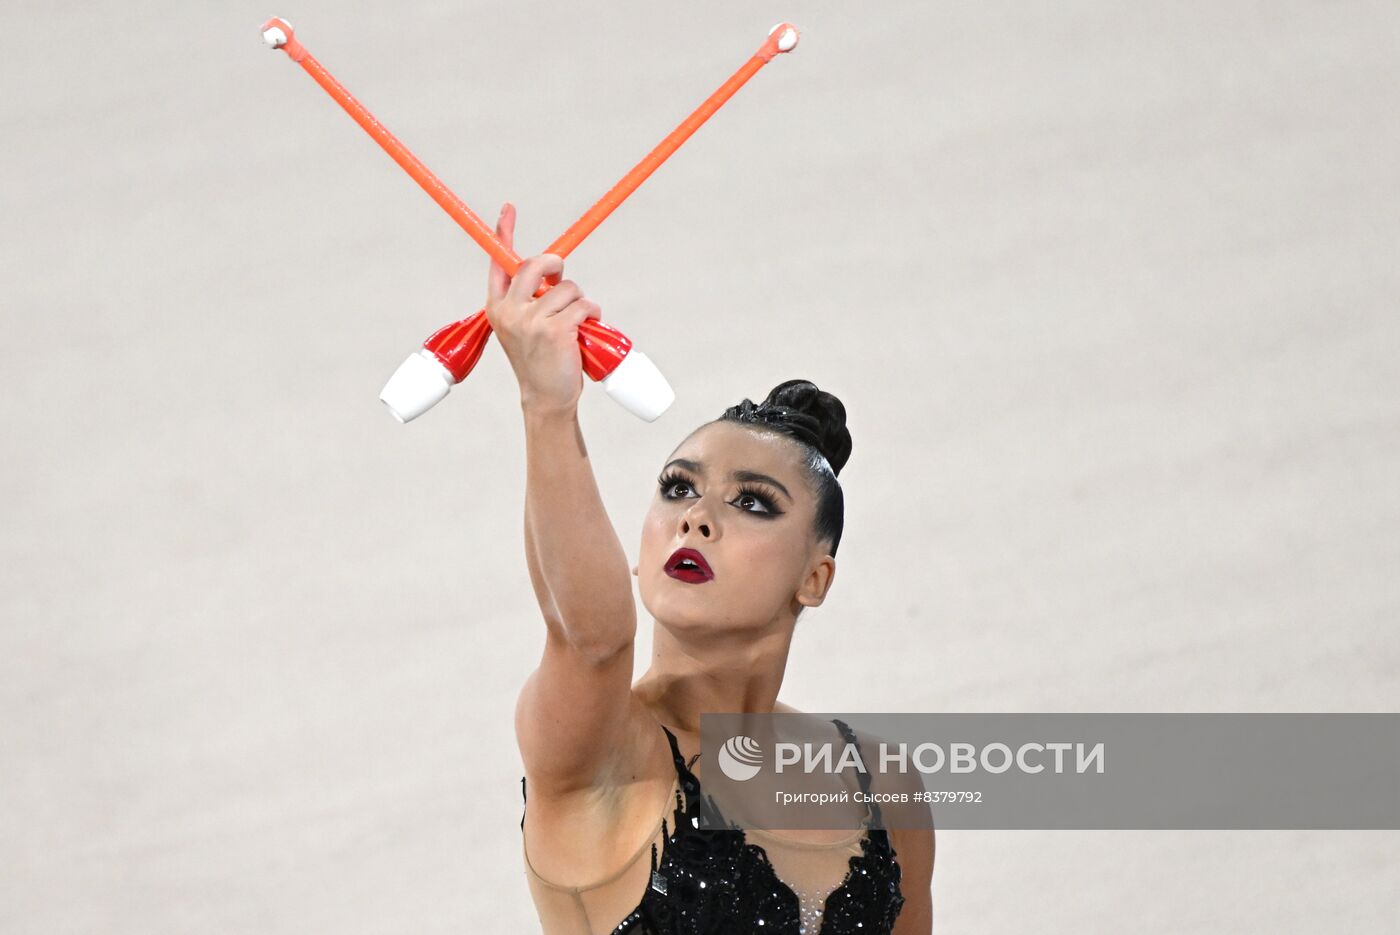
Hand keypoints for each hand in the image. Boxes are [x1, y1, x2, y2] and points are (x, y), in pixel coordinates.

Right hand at [484, 203, 602, 414]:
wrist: (546, 398)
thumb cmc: (540, 363)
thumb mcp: (523, 328)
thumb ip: (529, 301)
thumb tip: (554, 276)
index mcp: (497, 308)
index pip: (498, 263)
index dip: (504, 233)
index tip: (508, 209)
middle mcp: (509, 311)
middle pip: (536, 264)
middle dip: (556, 264)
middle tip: (563, 275)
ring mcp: (531, 320)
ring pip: (568, 288)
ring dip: (581, 302)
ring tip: (578, 325)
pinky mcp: (556, 329)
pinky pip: (584, 304)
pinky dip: (592, 313)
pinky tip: (587, 330)